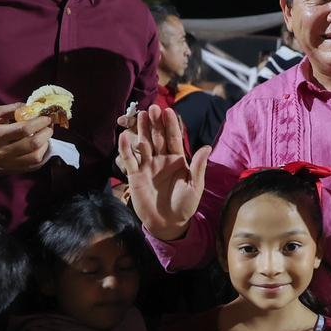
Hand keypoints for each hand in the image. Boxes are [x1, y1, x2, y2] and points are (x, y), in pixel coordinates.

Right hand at [0, 104, 52, 174]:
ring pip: (35, 158)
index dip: (39, 123)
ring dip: (45, 146)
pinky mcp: (10, 171)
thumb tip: (32, 106)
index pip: (23, 129)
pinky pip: (32, 167)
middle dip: (46, 134)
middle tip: (49, 127)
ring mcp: (7, 163)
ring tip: (45, 137)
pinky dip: (42, 157)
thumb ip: (12, 108)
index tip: (46, 117)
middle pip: (32, 144)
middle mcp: (2, 151)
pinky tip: (42, 148)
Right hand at [117, 106, 210, 240]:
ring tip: (139, 115)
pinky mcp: (135, 175)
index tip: (168, 111)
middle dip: (155, 122)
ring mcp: (147, 166)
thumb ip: (198, 167)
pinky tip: (124, 137)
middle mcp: (161, 159)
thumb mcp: (195, 186)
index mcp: (177, 159)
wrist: (168, 223)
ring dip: (141, 130)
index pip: (173, 138)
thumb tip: (207, 147)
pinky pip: (129, 160)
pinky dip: (126, 149)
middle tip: (152, 108)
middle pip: (157, 137)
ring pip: (143, 144)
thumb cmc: (185, 205)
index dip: (171, 125)